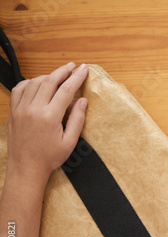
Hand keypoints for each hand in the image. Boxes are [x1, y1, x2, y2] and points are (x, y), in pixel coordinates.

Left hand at [7, 62, 87, 183]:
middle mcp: (33, 109)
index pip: (66, 90)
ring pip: (34, 82)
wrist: (26, 168)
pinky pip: (19, 89)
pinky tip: (38, 83)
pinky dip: (30, 82)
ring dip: (48, 75)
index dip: (76, 77)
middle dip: (63, 71)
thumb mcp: (70, 141)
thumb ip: (77, 119)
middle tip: (73, 66)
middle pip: (49, 81)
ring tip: (58, 75)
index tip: (83, 69)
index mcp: (49, 116)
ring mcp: (21, 109)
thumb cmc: (49, 157)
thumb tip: (82, 100)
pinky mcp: (13, 111)